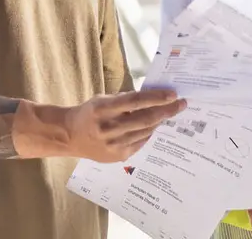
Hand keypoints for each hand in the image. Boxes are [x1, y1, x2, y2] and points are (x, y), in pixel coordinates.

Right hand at [56, 89, 186, 162]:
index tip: (173, 94)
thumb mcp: (103, 100)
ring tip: (170, 113)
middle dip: (166, 111)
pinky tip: (153, 126)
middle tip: (181, 104)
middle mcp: (109, 128)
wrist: (70, 136)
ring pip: (145, 132)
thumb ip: (126, 100)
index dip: (156, 98)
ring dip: (160, 121)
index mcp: (103, 109)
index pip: (135, 102)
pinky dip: (149, 133)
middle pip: (145, 119)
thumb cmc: (89, 114)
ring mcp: (114, 145)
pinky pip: (140, 142)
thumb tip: (154, 98)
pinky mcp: (118, 156)